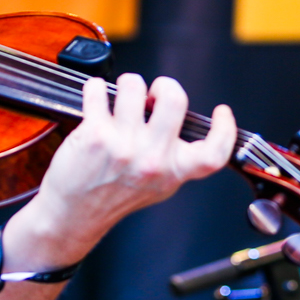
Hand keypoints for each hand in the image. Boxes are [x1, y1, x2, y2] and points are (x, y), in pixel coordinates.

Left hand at [15, 73, 236, 266]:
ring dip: (127, 85)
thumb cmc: (113, 196)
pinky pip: (99, 90)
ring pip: (134, 85)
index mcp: (173, 172)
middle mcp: (151, 159)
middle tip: (154, 93)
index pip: (214, 152)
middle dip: (164, 85)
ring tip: (121, 97)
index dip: (225, 128)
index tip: (221, 113)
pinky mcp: (95, 134)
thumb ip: (175, 158)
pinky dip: (96, 88)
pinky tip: (97, 97)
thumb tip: (181, 120)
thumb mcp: (158, 185)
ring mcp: (123, 145)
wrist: (74, 214)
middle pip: (174, 99)